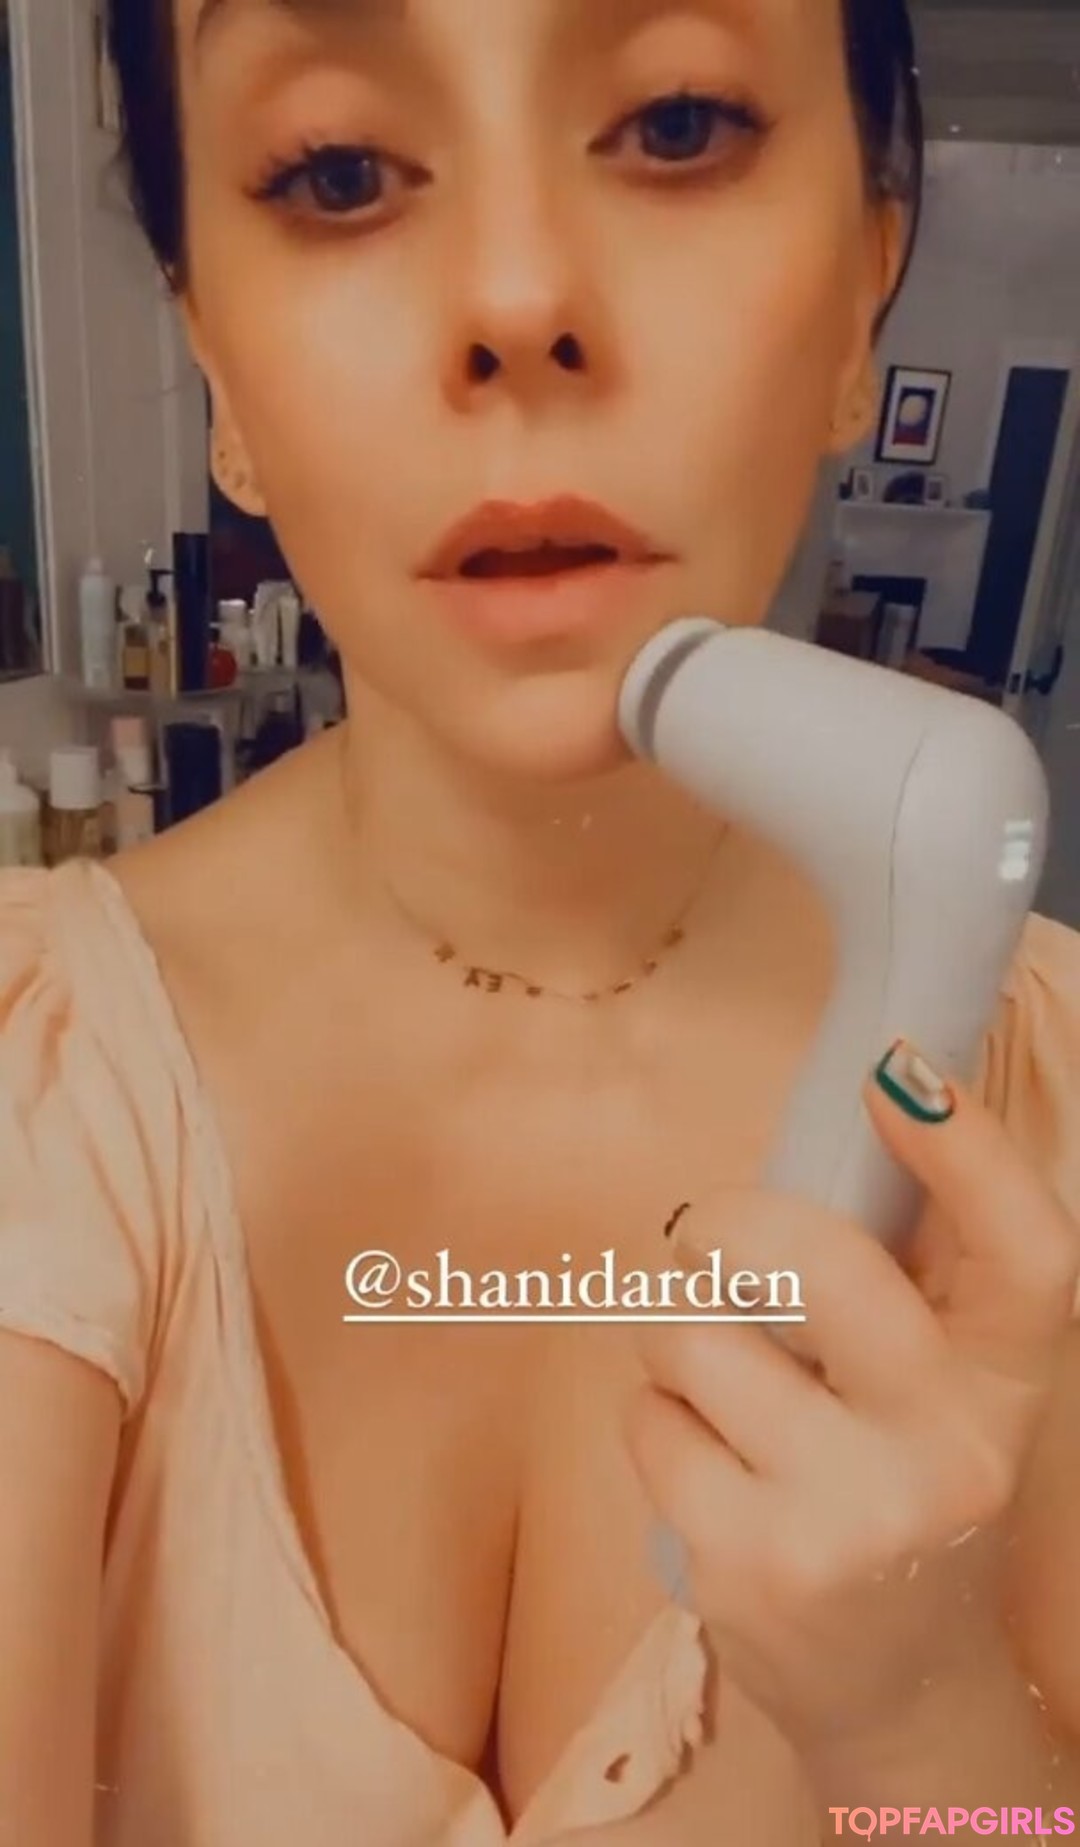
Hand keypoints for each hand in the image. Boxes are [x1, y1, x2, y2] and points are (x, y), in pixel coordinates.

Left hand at [624, 1039, 1079, 1756]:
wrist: (900, 1686)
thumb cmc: (905, 1482)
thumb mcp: (947, 1386)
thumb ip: (914, 1272)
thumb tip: (870, 1096)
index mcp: (1009, 1384)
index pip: (1026, 1256)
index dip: (970, 1155)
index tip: (896, 1073)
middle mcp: (947, 1451)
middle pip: (822, 1270)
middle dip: (727, 1223)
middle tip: (704, 1233)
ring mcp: (850, 1517)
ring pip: (694, 1337)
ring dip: (680, 1337)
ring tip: (720, 1383)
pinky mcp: (752, 1567)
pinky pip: (648, 1420)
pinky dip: (656, 1421)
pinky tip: (707, 1467)